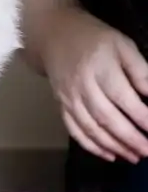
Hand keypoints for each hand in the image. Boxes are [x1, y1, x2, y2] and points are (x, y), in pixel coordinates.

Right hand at [41, 7, 147, 162]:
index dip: (143, 118)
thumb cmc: (93, 38)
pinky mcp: (61, 104)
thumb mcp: (123, 45)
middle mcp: (82, 86)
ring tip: (134, 157)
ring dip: (113, 146)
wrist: (52, 35)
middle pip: (107, 118)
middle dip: (131, 139)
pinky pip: (74, 129)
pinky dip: (91, 145)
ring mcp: (68, 97)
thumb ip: (140, 72)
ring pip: (91, 127)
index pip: (124, 99)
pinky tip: (108, 155)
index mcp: (100, 68)